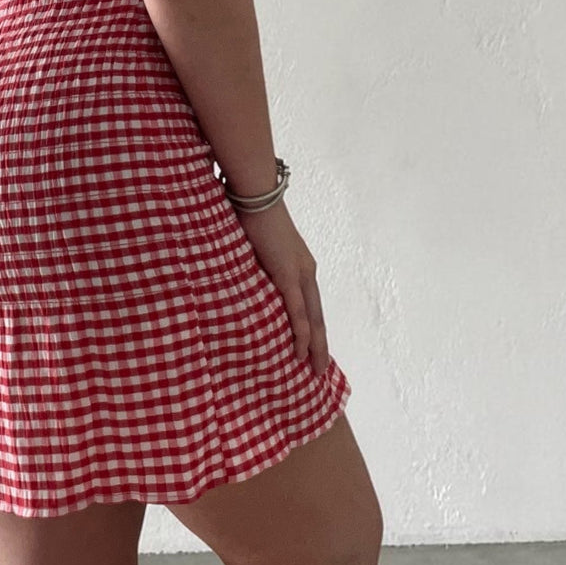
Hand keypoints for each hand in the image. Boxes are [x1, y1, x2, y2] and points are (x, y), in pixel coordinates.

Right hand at [234, 200, 330, 376]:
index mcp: (300, 264)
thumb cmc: (251, 213)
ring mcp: (299, 273)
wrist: (256, 194)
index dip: (314, 327)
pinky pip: (297, 311)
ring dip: (314, 346)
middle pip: (317, 315)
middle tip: (319, 370)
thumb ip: (256, 266)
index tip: (314, 347)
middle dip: (320, 344)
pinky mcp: (287, 274)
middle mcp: (306, 271)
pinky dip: (301, 333)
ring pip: (312, 318)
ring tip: (314, 369)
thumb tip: (245, 281)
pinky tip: (301, 351)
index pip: (311, 303)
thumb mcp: (255, 247)